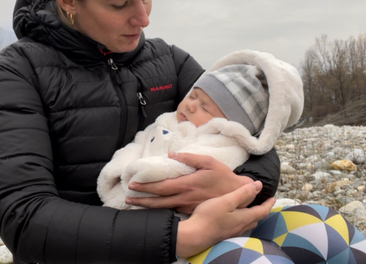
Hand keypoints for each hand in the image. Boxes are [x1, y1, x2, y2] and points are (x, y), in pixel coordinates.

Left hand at [125, 152, 253, 213]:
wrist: (237, 194)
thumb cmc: (223, 176)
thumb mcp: (209, 162)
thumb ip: (190, 158)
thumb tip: (172, 155)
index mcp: (187, 184)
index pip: (161, 187)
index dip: (146, 188)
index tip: (133, 186)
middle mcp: (185, 198)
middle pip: (159, 201)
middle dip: (142, 200)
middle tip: (128, 197)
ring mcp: (188, 206)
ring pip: (164, 208)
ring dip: (149, 206)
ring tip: (136, 202)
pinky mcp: (191, 210)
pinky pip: (173, 209)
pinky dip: (162, 208)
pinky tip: (154, 205)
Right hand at [176, 181, 274, 257]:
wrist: (195, 235)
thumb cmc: (210, 216)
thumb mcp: (227, 201)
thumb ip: (243, 193)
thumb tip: (258, 186)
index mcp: (244, 218)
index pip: (262, 211)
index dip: (268, 203)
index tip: (273, 197)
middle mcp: (240, 227)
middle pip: (256, 219)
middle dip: (261, 210)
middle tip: (262, 203)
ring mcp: (232, 232)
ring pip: (247, 224)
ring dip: (251, 216)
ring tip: (250, 209)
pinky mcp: (224, 234)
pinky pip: (238, 226)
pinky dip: (242, 220)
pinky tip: (234, 217)